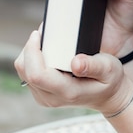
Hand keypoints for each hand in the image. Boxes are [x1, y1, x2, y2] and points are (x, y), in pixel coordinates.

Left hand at [14, 28, 132, 114]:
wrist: (108, 97)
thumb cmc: (109, 80)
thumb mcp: (109, 69)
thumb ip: (93, 66)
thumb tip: (75, 62)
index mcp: (67, 91)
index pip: (36, 74)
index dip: (32, 51)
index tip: (38, 34)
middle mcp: (51, 98)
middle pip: (25, 71)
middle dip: (28, 49)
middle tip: (41, 34)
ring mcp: (44, 97)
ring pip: (23, 72)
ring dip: (29, 54)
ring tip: (44, 41)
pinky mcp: (41, 93)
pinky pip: (27, 74)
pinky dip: (32, 60)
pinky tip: (45, 52)